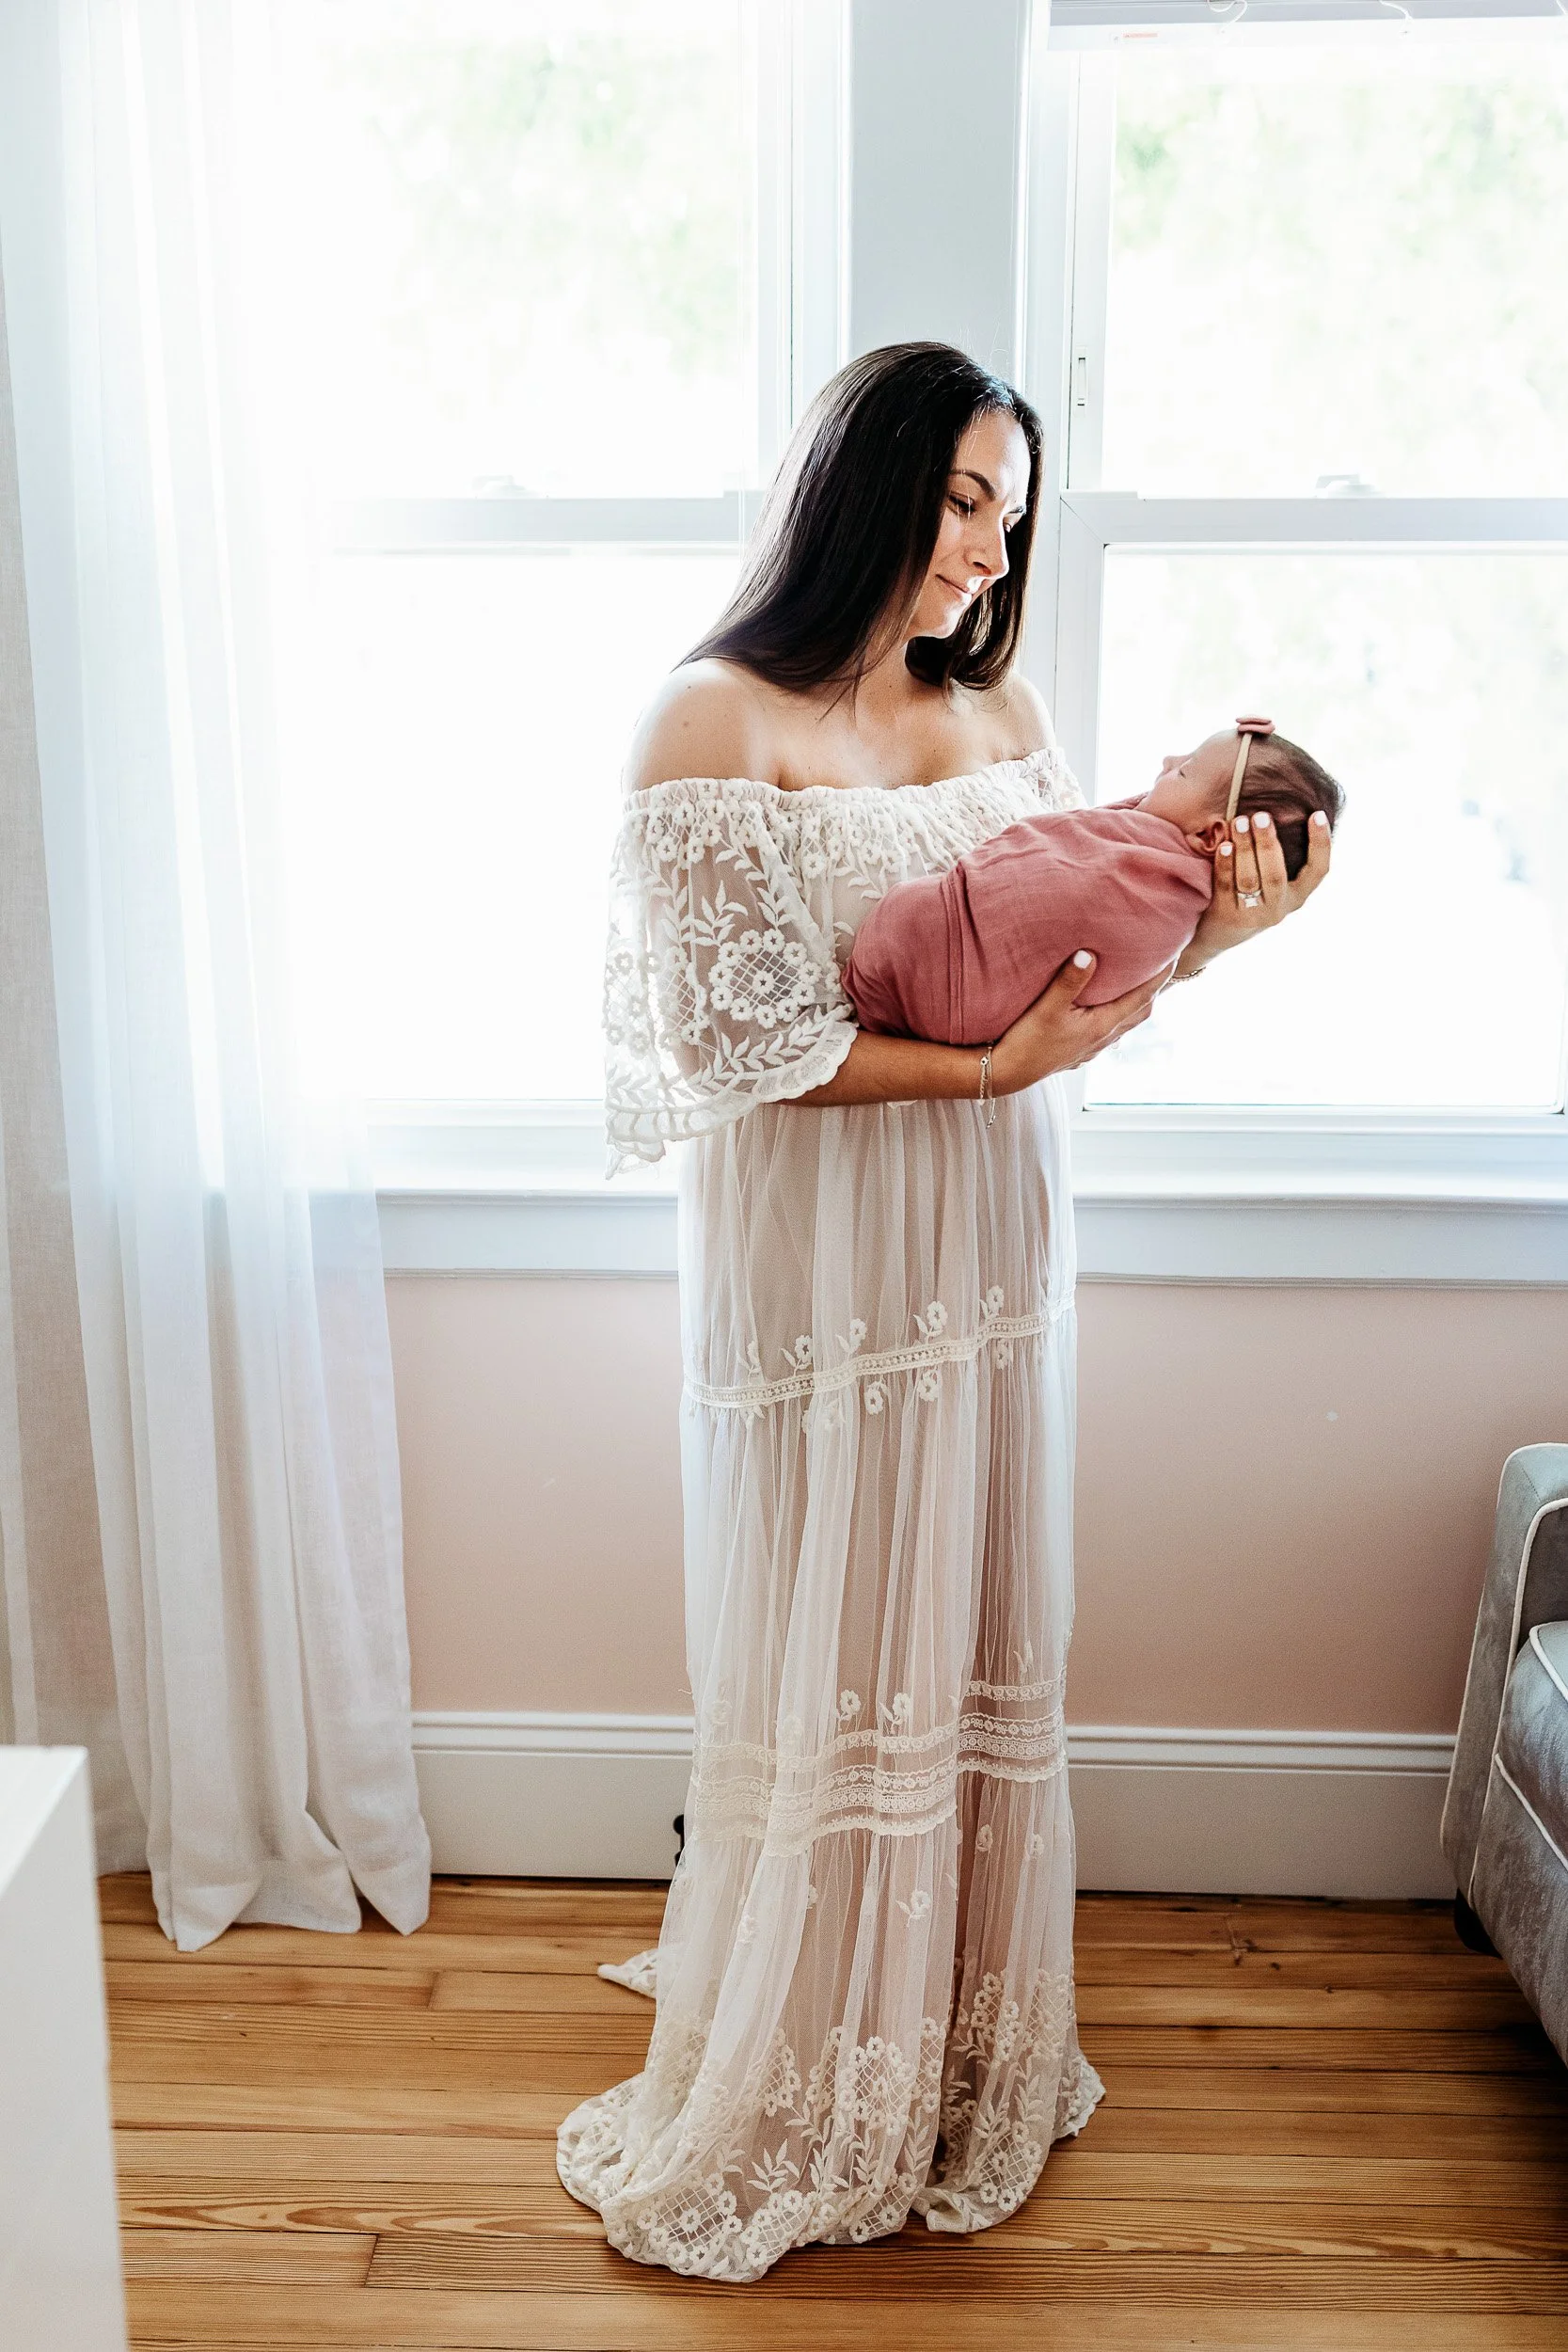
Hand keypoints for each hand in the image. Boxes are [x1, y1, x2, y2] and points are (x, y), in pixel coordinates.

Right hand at [991, 951, 1175, 1093]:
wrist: (1005, 1073)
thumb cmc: (1026, 1041)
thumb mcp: (1046, 1007)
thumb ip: (1070, 980)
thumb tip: (1090, 954)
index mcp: (1101, 1025)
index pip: (1142, 997)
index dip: (1160, 976)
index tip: (1175, 955)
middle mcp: (1103, 1038)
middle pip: (1141, 1012)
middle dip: (1153, 989)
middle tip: (1161, 965)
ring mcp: (1092, 1048)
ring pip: (1126, 1022)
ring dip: (1136, 1003)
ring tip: (1138, 982)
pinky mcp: (1080, 1052)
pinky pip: (1110, 1030)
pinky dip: (1118, 1014)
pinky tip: (1107, 1007)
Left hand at [1178, 807, 1331, 976]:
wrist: (1218, 934)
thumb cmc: (1251, 895)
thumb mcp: (1272, 882)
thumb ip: (1278, 856)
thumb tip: (1282, 808)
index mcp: (1297, 895)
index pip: (1318, 870)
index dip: (1321, 844)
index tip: (1318, 815)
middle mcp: (1279, 908)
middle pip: (1276, 874)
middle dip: (1268, 843)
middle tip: (1261, 816)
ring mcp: (1253, 915)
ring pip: (1250, 879)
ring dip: (1245, 848)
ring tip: (1239, 821)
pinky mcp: (1228, 916)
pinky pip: (1227, 887)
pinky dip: (1225, 864)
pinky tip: (1223, 845)